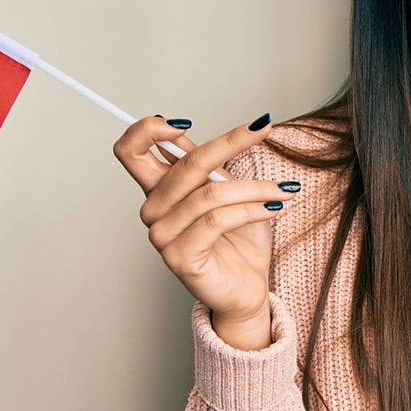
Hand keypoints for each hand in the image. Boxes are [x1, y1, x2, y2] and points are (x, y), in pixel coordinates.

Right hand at [111, 115, 296, 348]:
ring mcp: (162, 236)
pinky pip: (217, 220)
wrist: (247, 288)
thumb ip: (206, 164)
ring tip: (281, 190)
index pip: (129, 150)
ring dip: (254, 187)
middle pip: (184, 164)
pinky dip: (252, 209)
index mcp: (158, 190)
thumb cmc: (238, 240)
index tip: (184, 122)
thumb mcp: (226, 190)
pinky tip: (274, 207)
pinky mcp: (180, 257)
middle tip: (262, 128)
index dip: (148, 129)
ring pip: (209, 194)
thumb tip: (189, 128)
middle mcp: (153, 211)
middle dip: (229, 142)